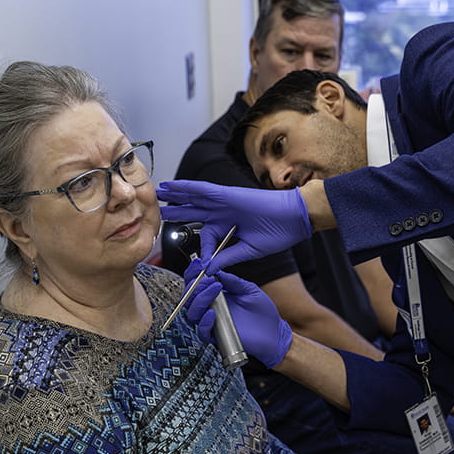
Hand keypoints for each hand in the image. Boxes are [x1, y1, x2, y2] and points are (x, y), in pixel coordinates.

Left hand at [157, 179, 311, 270]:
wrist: (295, 219)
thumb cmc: (278, 233)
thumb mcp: (248, 250)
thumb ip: (227, 257)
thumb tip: (210, 268)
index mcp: (230, 227)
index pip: (207, 236)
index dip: (200, 249)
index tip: (197, 263)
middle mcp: (224, 213)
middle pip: (195, 211)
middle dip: (177, 211)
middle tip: (159, 212)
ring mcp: (225, 203)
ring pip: (194, 198)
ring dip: (176, 195)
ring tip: (159, 192)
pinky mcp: (227, 194)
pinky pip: (202, 190)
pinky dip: (186, 187)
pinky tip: (172, 186)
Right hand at [183, 260, 292, 367]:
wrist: (273, 332)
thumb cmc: (262, 312)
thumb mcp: (249, 289)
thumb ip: (232, 280)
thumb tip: (216, 269)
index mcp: (216, 295)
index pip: (196, 283)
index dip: (193, 273)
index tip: (198, 263)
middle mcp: (211, 308)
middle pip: (189, 297)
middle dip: (195, 285)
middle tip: (208, 278)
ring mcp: (213, 322)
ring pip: (192, 313)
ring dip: (200, 299)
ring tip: (214, 289)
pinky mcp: (217, 336)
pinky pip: (203, 331)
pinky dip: (205, 322)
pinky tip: (213, 313)